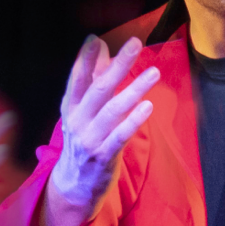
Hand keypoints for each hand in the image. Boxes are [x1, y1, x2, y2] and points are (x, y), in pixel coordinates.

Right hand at [41, 36, 157, 225]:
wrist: (73, 186)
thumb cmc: (83, 141)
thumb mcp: (82, 111)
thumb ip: (92, 79)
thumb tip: (99, 45)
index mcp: (70, 107)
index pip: (77, 79)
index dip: (85, 59)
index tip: (95, 39)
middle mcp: (77, 121)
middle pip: (98, 89)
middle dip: (117, 65)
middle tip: (134, 44)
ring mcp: (90, 139)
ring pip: (112, 110)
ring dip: (134, 90)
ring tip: (153, 73)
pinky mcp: (104, 157)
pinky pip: (120, 136)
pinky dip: (133, 120)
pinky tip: (147, 106)